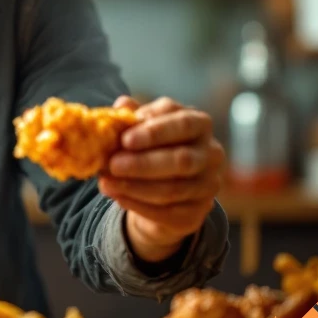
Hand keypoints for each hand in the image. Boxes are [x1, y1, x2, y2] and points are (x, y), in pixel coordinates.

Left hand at [99, 96, 224, 262]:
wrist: (161, 187)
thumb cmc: (150, 147)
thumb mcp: (141, 127)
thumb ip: (132, 117)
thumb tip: (122, 105)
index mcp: (199, 124)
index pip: (183, 124)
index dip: (155, 132)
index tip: (125, 139)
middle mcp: (211, 153)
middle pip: (182, 160)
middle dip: (143, 164)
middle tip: (113, 165)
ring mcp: (208, 184)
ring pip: (173, 189)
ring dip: (135, 187)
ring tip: (106, 184)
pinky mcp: (198, 212)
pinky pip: (168, 212)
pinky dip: (139, 205)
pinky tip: (118, 197)